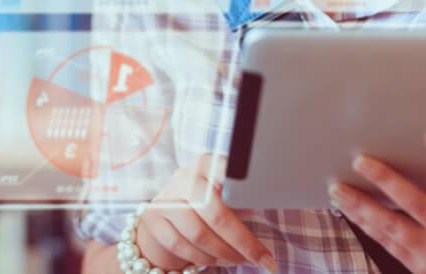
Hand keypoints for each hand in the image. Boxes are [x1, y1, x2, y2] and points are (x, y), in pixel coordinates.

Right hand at [136, 153, 277, 272]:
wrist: (166, 209)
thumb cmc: (208, 200)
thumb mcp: (225, 191)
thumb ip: (242, 197)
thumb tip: (272, 203)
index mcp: (208, 163)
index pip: (229, 172)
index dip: (245, 189)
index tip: (264, 199)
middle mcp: (185, 177)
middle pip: (215, 213)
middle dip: (242, 242)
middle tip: (262, 259)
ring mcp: (166, 198)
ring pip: (199, 235)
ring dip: (225, 254)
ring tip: (241, 260)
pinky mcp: (153, 219)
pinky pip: (182, 246)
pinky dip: (204, 259)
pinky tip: (218, 261)